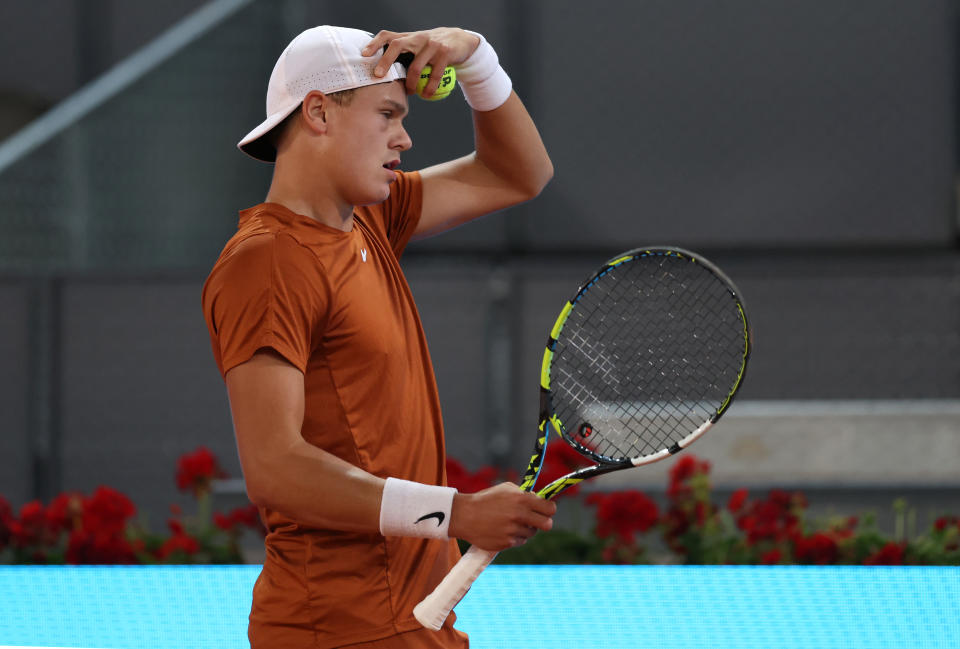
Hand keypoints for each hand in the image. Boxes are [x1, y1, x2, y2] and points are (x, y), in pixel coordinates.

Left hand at [362, 28, 480, 96]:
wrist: (460, 40)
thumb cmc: (433, 48)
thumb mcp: (418, 46)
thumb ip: (404, 54)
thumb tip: (383, 73)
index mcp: (409, 37)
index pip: (388, 36)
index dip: (375, 44)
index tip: (364, 55)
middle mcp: (418, 38)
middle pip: (397, 46)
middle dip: (386, 61)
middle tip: (378, 76)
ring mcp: (432, 44)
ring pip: (416, 66)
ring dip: (411, 83)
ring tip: (409, 92)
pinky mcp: (445, 53)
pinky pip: (435, 74)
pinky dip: (429, 87)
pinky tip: (426, 95)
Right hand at [448, 482, 556, 551]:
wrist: (464, 515)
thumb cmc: (486, 499)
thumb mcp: (506, 489)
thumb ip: (524, 494)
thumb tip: (540, 500)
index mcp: (521, 499)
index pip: (549, 508)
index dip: (550, 509)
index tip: (546, 510)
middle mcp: (519, 515)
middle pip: (547, 524)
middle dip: (544, 522)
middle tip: (536, 520)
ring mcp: (513, 530)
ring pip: (531, 533)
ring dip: (525, 529)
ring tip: (510, 522)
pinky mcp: (507, 543)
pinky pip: (520, 541)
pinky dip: (514, 537)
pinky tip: (502, 530)